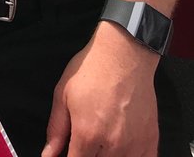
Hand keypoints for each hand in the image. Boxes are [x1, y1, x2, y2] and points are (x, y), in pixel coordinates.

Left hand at [42, 26, 158, 156]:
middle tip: (85, 142)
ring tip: (102, 141)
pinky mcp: (150, 141)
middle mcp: (113, 145)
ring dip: (108, 156)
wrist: (124, 54)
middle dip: (89, 155)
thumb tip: (48, 154)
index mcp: (88, 134)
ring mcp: (134, 146)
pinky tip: (122, 148)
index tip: (70, 152)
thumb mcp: (63, 94)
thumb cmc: (93, 70)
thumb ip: (56, 129)